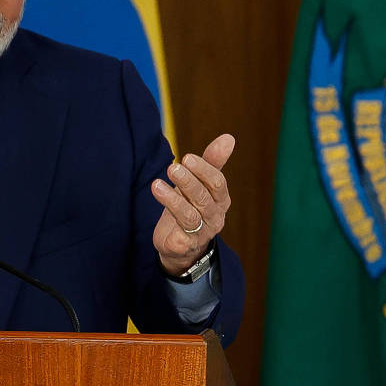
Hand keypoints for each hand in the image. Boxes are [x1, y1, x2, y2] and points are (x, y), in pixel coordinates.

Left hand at [153, 134, 234, 275]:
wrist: (181, 247)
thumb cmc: (191, 209)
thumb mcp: (200, 185)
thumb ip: (212, 162)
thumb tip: (229, 138)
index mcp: (221, 200)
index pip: (218, 183)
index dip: (204, 170)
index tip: (187, 157)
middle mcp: (215, 216)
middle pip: (204, 198)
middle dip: (188, 181)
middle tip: (173, 167)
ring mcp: (201, 232)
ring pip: (190, 214)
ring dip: (173, 198)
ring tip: (157, 184)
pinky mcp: (185, 244)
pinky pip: (178, 228)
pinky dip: (168, 212)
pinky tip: (157, 195)